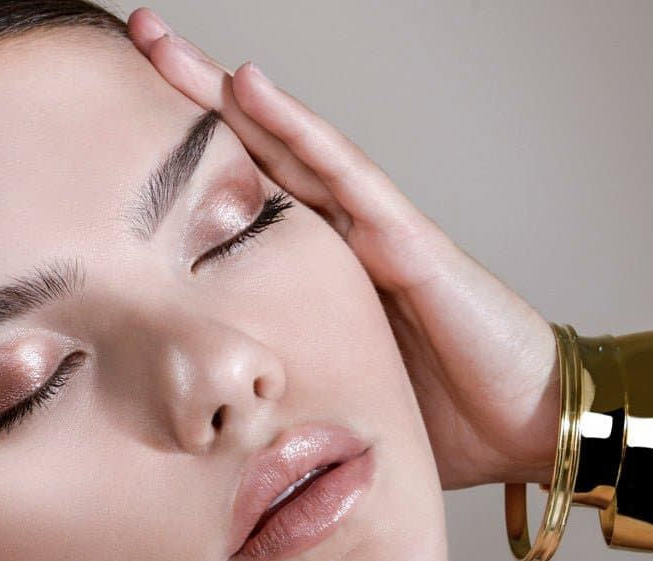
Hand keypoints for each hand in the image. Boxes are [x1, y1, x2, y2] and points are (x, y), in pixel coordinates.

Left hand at [128, 7, 561, 489]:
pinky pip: (345, 175)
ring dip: (228, 94)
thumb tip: (203, 427)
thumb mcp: (328, 403)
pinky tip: (251, 86)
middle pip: (256, 154)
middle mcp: (342, 239)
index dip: (186, 163)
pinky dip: (297, 128)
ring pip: (289, 146)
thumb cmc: (441, 419)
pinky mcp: (409, 242)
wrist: (531, 426)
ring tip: (167, 47)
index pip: (241, 203)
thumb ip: (275, 392)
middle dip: (194, 100)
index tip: (121, 135)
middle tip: (138, 41)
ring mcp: (375, 231)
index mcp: (317, 276)